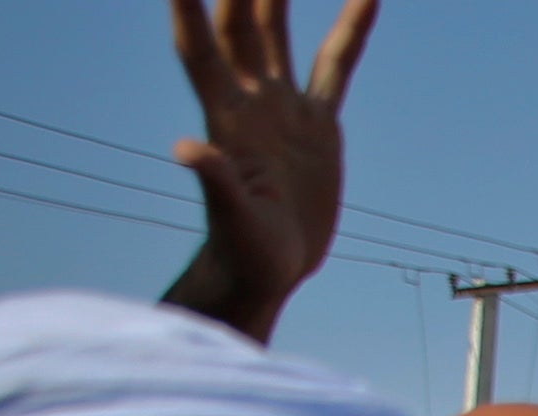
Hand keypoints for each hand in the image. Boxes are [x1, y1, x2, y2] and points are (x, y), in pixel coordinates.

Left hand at [160, 0, 377, 343]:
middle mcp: (250, 97)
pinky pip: (337, 65)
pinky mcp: (318, 121)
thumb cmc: (243, 250)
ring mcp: (284, 104)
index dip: (190, 6)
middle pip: (238, 20)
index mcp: (225, 116)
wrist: (268, 267)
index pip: (202, 47)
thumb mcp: (232, 219)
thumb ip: (215, 181)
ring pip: (278, 27)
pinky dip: (351, 29)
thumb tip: (186, 150)